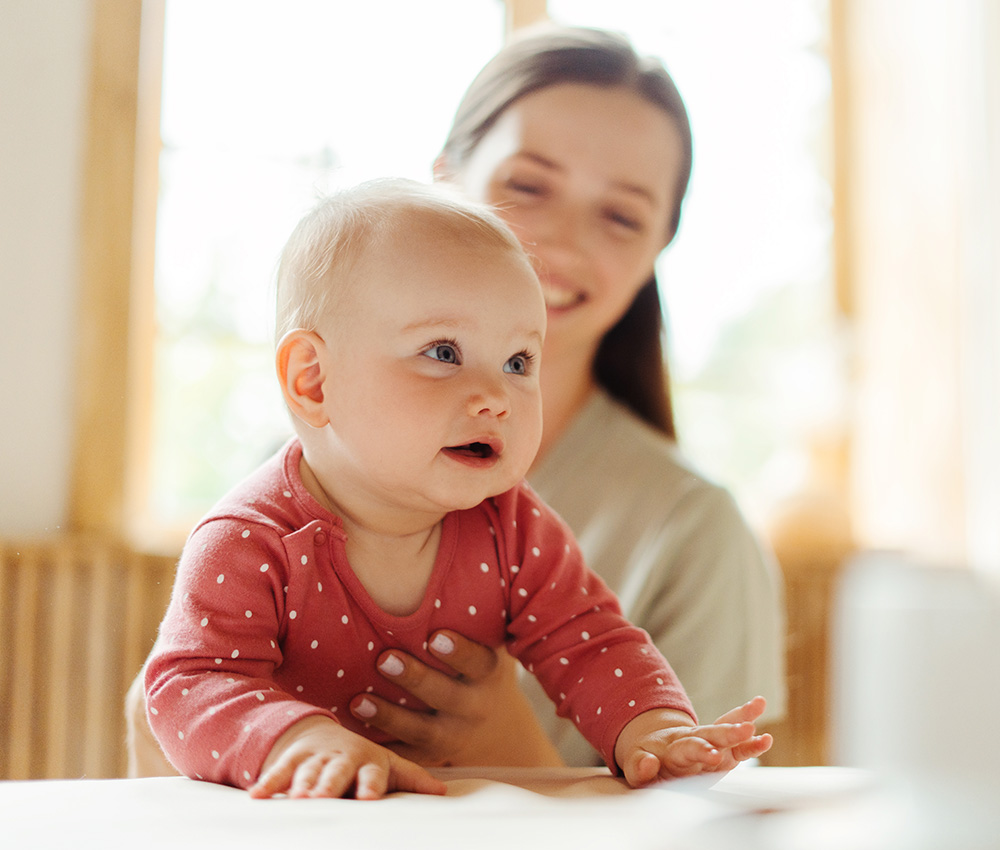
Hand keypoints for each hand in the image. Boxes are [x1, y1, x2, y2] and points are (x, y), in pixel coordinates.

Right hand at [248, 715, 446, 799]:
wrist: (322, 734)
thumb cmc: (361, 759)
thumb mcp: (388, 764)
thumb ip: (411, 778)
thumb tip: (443, 791)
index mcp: (368, 761)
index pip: (371, 774)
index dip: (369, 785)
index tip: (368, 799)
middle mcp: (341, 758)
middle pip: (336, 773)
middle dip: (330, 784)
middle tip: (323, 799)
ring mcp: (315, 757)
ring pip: (307, 772)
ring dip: (301, 785)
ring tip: (296, 800)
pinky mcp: (291, 759)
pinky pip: (278, 772)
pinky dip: (268, 783)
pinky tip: (256, 797)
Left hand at [349, 630, 563, 766]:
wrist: (490, 726)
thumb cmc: (473, 665)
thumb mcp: (485, 642)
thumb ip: (468, 614)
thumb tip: (439, 554)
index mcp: (487, 674)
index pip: (479, 663)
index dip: (460, 652)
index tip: (435, 637)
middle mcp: (474, 707)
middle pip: (447, 696)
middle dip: (417, 679)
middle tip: (385, 658)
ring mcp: (453, 736)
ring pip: (423, 731)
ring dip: (390, 715)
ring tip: (359, 700)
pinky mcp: (431, 757)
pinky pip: (406, 755)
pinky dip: (381, 746)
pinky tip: (354, 729)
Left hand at [614, 696, 771, 787]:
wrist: (652, 750)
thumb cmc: (644, 762)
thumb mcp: (635, 766)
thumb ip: (639, 767)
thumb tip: (648, 762)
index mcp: (672, 747)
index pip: (688, 747)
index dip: (700, 751)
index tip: (714, 756)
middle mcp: (694, 741)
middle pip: (711, 735)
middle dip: (728, 733)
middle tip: (746, 730)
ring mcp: (709, 745)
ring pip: (725, 732)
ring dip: (741, 725)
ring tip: (759, 712)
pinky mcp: (722, 754)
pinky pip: (737, 747)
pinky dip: (751, 745)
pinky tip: (766, 739)